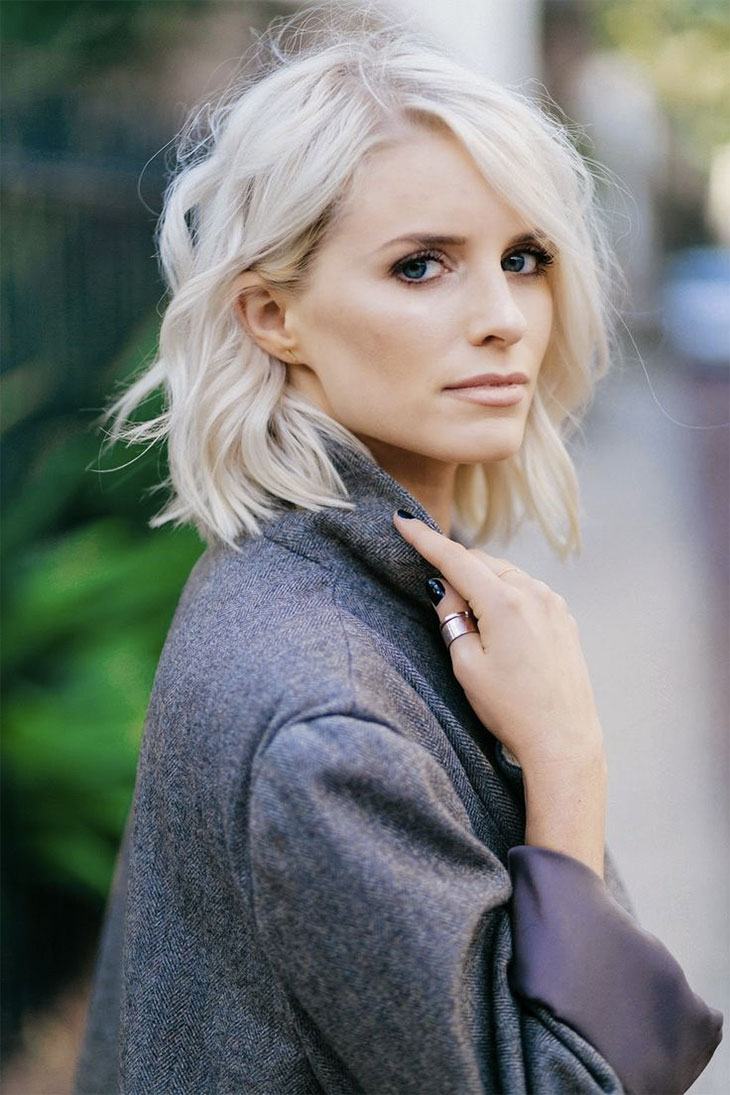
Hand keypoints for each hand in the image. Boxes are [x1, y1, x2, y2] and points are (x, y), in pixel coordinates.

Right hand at [393, 512, 605, 772]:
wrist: (563, 740)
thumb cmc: (511, 709)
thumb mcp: (467, 665)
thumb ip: (452, 618)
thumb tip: (445, 588)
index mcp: (505, 603)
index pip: (455, 558)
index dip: (425, 539)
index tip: (402, 520)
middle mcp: (534, 593)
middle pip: (482, 562)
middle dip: (455, 568)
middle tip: (437, 596)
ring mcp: (553, 604)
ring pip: (505, 575)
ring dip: (482, 583)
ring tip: (470, 623)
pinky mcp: (564, 618)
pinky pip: (526, 591)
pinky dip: (505, 594)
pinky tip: (498, 625)